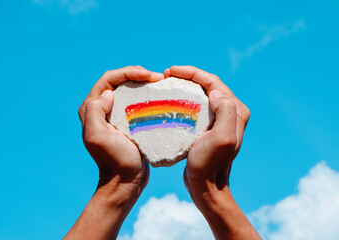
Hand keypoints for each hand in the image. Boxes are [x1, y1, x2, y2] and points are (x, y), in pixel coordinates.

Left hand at [79, 66, 162, 191]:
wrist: (125, 180)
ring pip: (128, 89)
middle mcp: (100, 108)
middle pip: (119, 81)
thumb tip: (109, 93)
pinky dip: (146, 95)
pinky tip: (158, 96)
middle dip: (137, 74)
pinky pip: (135, 101)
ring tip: (159, 83)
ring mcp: (114, 115)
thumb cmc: (113, 159)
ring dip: (143, 83)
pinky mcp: (126, 121)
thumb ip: (95, 111)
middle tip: (156, 77)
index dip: (128, 72)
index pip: (109, 79)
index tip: (148, 75)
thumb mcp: (98, 136)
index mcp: (91, 108)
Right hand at [164, 66, 259, 239]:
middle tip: (167, 75)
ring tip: (168, 84)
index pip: (214, 82)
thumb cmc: (210, 164)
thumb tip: (216, 92)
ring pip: (202, 94)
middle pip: (208, 85)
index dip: (192, 72)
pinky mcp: (210, 127)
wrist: (206, 186)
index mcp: (236, 111)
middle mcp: (231, 112)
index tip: (172, 71)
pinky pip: (197, 106)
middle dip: (188, 76)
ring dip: (186, 86)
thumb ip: (225, 112)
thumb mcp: (221, 139)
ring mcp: (220, 120)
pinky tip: (172, 100)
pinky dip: (185, 99)